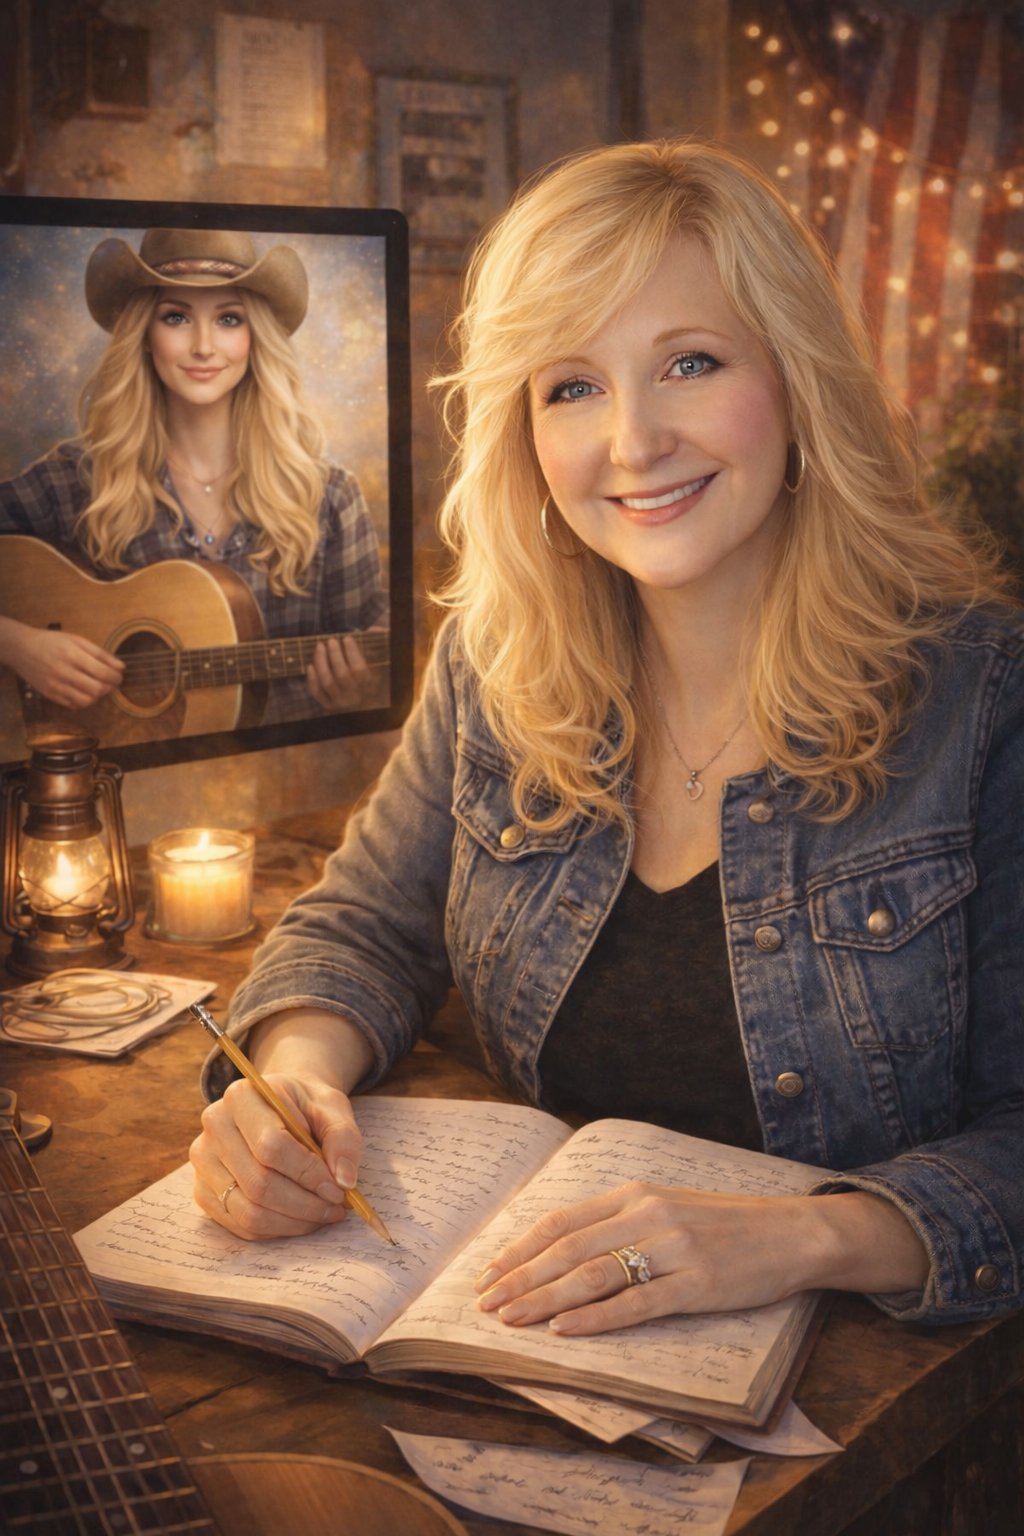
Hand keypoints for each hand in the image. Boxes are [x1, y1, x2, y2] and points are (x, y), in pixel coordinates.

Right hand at [0, 620, 122, 707]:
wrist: (21, 648)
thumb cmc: (52, 641)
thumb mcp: (77, 640)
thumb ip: (100, 654)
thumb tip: (121, 667)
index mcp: (72, 655)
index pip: (103, 673)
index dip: (116, 677)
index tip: (119, 676)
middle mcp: (64, 672)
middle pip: (97, 689)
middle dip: (110, 687)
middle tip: (112, 682)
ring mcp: (56, 685)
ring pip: (86, 700)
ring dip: (98, 696)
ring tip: (99, 687)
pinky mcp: (49, 695)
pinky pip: (73, 705)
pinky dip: (84, 701)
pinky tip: (85, 692)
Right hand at [190, 1072, 363, 1239]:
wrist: (280, 1107)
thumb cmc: (306, 1107)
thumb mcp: (332, 1107)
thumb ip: (342, 1138)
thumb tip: (344, 1181)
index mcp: (242, 1096)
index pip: (271, 1145)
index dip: (308, 1173)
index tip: (339, 1189)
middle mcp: (215, 1125)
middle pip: (258, 1183)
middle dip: (305, 1204)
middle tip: (336, 1207)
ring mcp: (204, 1160)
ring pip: (248, 1211)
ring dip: (293, 1222)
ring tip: (323, 1214)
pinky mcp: (203, 1190)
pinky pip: (239, 1225)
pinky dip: (276, 1230)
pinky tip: (300, 1218)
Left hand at [305, 634, 373, 711]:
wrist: (365, 707)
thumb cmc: (371, 680)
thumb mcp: (380, 665)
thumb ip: (377, 646)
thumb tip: (372, 630)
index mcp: (369, 685)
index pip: (359, 669)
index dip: (352, 652)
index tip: (347, 638)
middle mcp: (355, 696)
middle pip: (342, 675)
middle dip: (335, 654)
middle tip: (331, 640)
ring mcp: (341, 702)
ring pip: (327, 682)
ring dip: (321, 662)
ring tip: (320, 646)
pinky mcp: (328, 705)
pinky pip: (317, 692)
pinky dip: (312, 679)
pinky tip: (310, 665)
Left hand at [475, 1181, 831, 1335]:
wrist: (791, 1232)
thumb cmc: (723, 1224)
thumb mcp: (665, 1207)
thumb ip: (618, 1223)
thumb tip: (560, 1250)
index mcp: (634, 1195)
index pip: (561, 1222)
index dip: (519, 1249)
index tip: (487, 1274)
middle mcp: (647, 1215)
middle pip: (567, 1250)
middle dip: (520, 1278)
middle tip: (485, 1304)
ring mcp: (672, 1249)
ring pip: (593, 1276)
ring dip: (545, 1299)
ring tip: (512, 1319)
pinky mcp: (697, 1285)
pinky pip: (635, 1303)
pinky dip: (595, 1318)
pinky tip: (565, 1330)